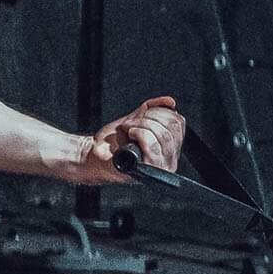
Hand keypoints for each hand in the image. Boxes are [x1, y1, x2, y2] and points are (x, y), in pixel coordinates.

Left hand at [65, 95, 185, 183]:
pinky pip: (151, 145)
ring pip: (162, 136)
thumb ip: (154, 108)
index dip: (161, 112)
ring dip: (140, 125)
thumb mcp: (137, 119)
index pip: (179, 123)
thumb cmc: (114, 141)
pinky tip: (128, 136)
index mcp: (171, 149)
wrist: (94, 153)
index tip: (144, 114)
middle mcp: (169, 161)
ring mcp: (159, 168)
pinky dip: (138, 133)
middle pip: (171, 128)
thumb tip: (170, 102)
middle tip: (132, 123)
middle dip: (149, 118)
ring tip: (128, 129)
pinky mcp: (147, 171)